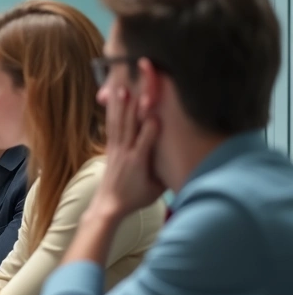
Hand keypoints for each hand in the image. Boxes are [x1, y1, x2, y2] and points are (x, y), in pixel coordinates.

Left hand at [91, 87, 163, 219]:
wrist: (108, 205)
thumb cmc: (135, 199)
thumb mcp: (156, 191)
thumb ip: (167, 175)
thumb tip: (187, 162)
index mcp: (138, 163)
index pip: (144, 143)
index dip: (150, 128)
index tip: (155, 112)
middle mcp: (125, 153)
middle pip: (129, 127)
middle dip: (132, 107)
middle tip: (134, 88)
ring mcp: (116, 149)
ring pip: (118, 123)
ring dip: (120, 106)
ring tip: (121, 89)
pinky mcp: (110, 149)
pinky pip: (112, 127)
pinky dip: (113, 114)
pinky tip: (112, 102)